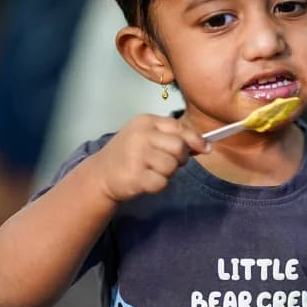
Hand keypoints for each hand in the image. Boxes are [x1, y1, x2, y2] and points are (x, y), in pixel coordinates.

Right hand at [91, 114, 207, 203]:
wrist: (101, 173)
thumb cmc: (129, 154)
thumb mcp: (147, 137)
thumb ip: (173, 137)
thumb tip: (205, 146)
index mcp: (146, 122)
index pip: (179, 128)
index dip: (196, 139)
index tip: (205, 148)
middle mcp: (141, 135)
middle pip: (179, 148)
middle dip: (180, 159)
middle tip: (168, 163)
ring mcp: (137, 155)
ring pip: (171, 166)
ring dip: (167, 173)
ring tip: (153, 171)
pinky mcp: (134, 176)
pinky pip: (161, 183)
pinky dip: (158, 185)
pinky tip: (147, 180)